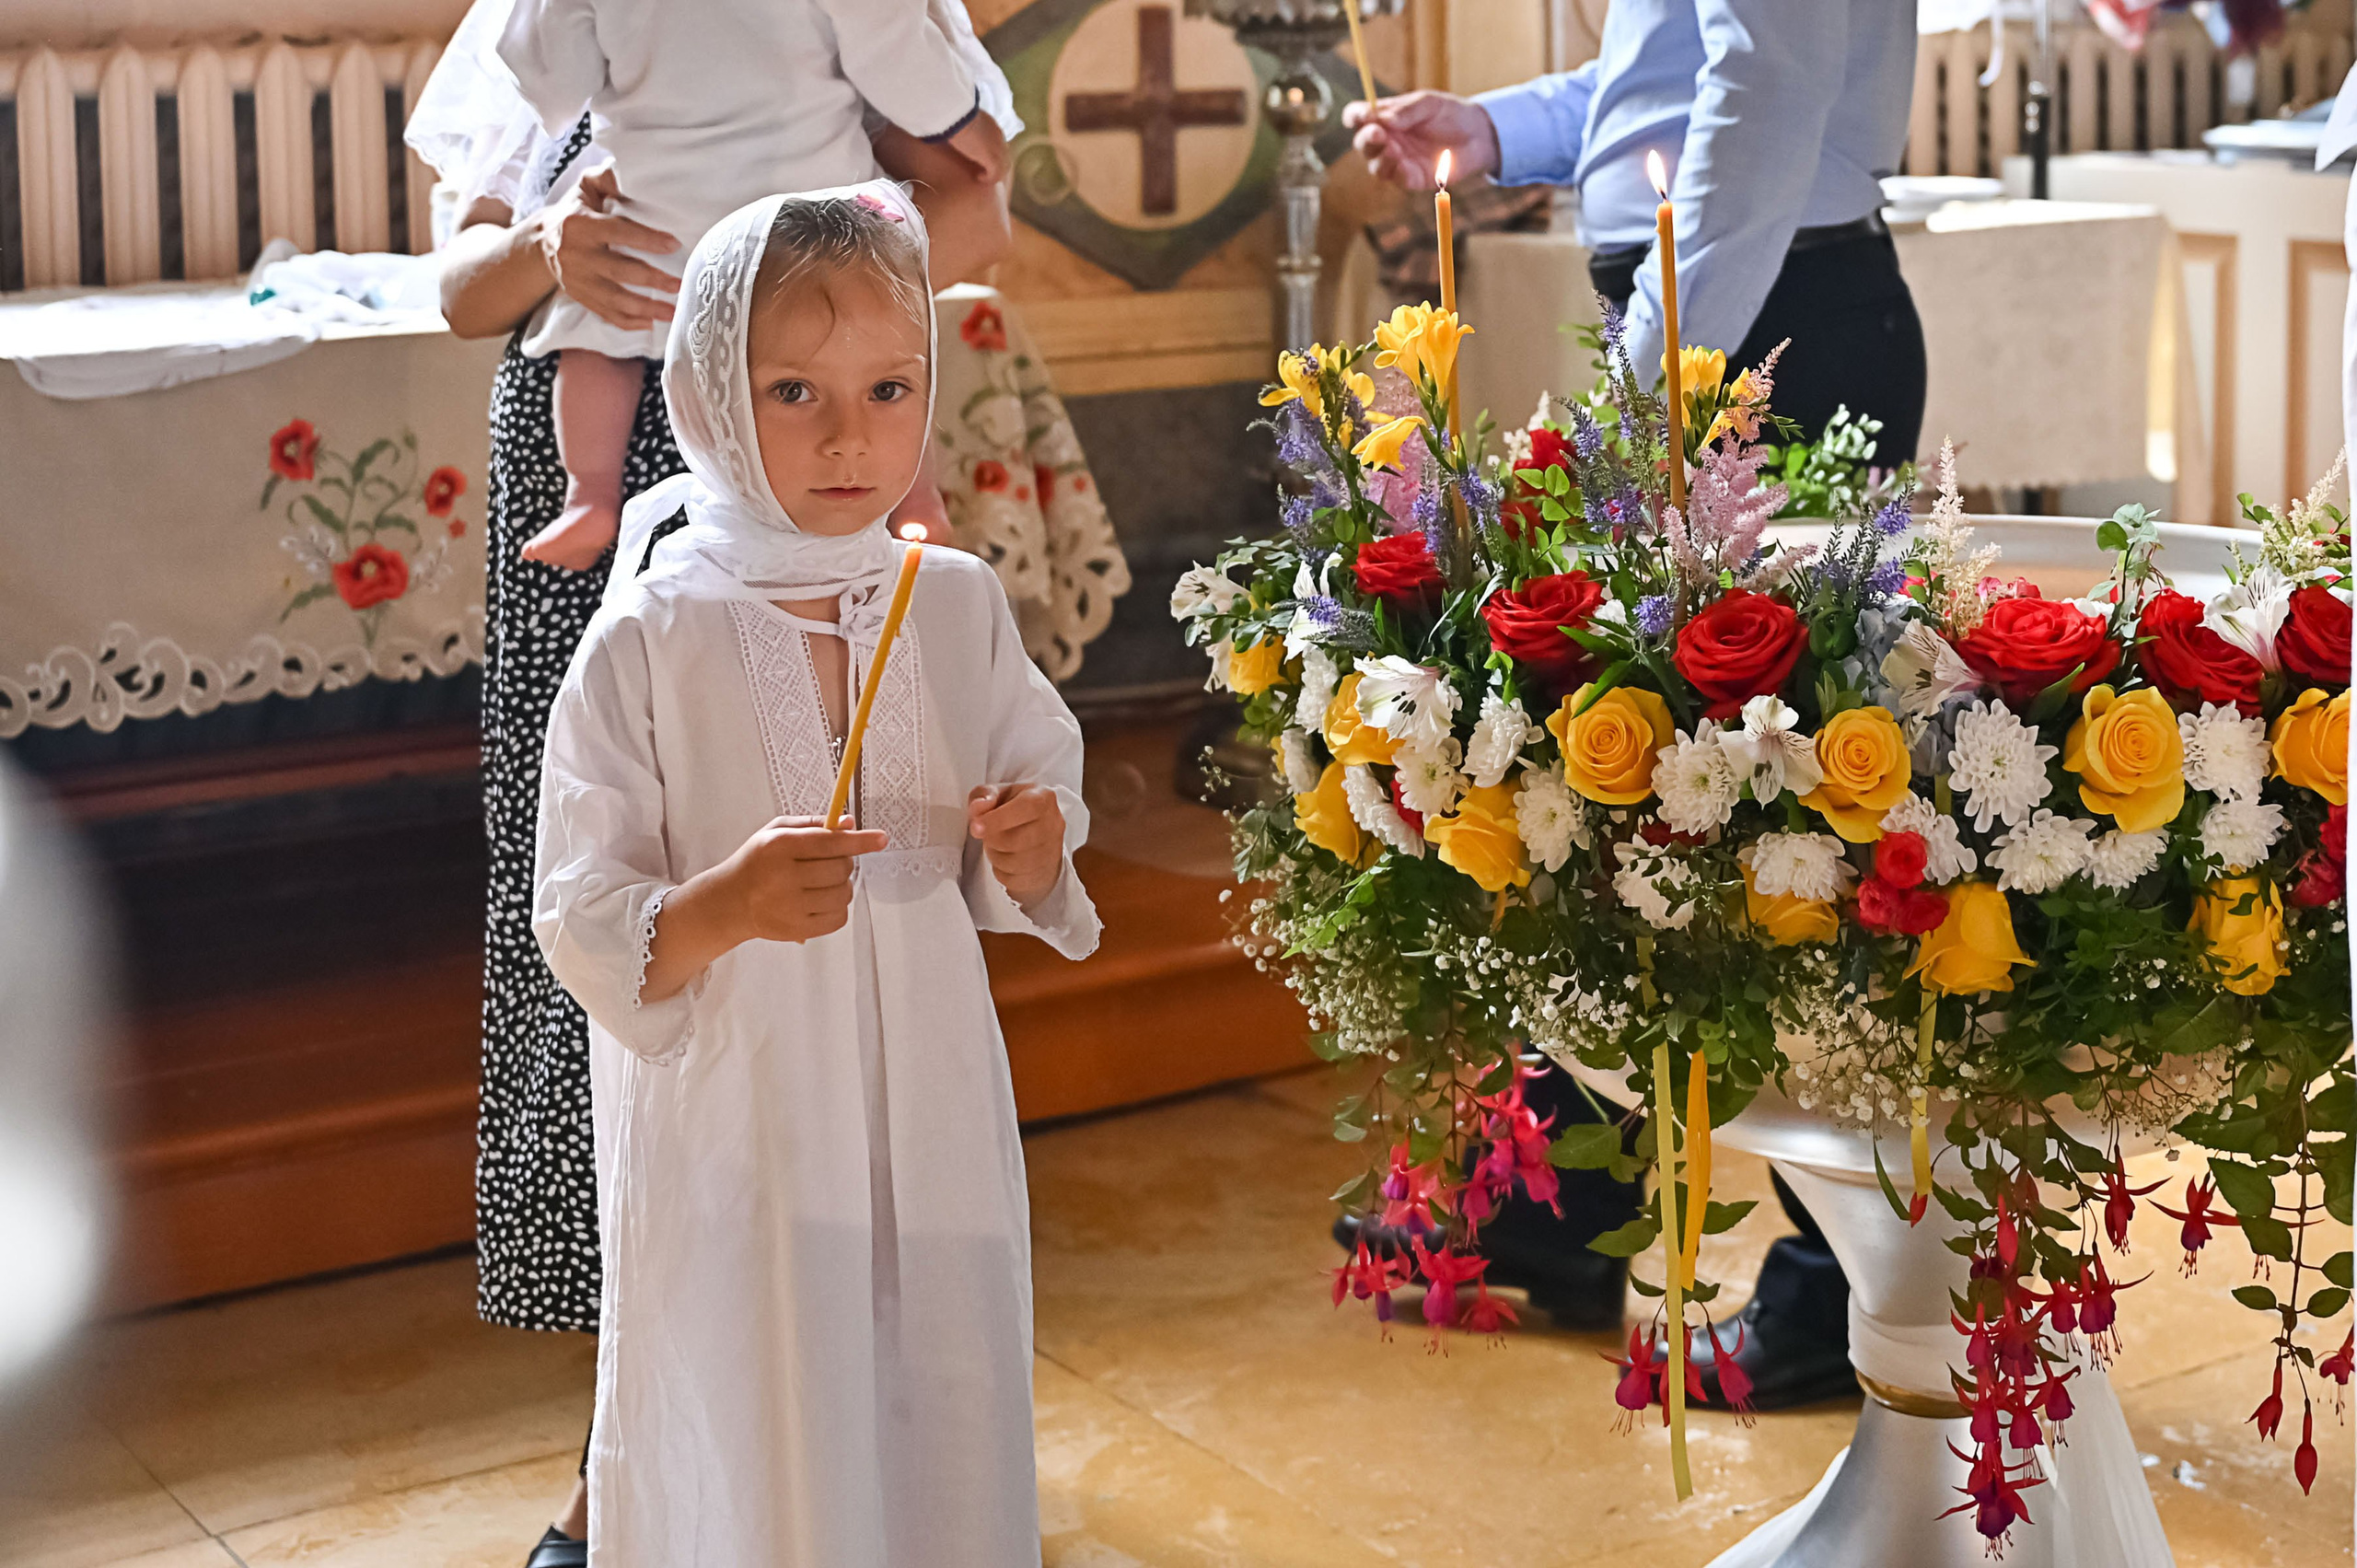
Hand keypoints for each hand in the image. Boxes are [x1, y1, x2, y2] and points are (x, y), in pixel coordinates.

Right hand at [534, 164, 681, 332]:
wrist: (540, 242)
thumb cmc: (574, 210)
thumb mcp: (584, 188)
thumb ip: (604, 178)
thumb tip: (626, 170)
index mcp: (579, 224)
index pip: (618, 232)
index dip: (647, 239)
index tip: (674, 244)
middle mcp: (576, 255)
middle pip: (619, 271)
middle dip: (653, 280)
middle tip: (680, 284)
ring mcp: (577, 280)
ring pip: (614, 299)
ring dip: (646, 308)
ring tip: (673, 311)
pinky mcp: (579, 297)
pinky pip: (605, 314)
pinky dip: (629, 322)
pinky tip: (651, 323)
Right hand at [722, 815, 889, 944]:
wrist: (730, 901)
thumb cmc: (757, 861)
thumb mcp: (775, 831)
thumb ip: (813, 824)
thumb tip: (849, 824)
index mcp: (778, 847)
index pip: (829, 842)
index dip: (859, 841)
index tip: (881, 839)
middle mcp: (783, 877)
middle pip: (840, 868)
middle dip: (845, 862)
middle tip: (830, 862)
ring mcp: (790, 907)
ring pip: (843, 893)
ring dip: (842, 885)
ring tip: (823, 882)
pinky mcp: (797, 929)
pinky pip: (839, 918)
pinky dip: (838, 907)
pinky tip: (821, 900)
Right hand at [941, 115, 1010, 184]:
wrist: (960, 115)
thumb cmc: (957, 113)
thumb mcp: (964, 117)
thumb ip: (966, 123)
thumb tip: (956, 126)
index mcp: (993, 126)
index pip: (999, 143)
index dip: (993, 153)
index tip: (984, 159)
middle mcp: (999, 137)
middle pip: (1005, 156)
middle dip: (998, 166)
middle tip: (986, 172)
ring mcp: (998, 148)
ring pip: (1004, 166)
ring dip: (995, 174)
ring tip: (983, 177)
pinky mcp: (993, 158)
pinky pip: (996, 173)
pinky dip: (989, 178)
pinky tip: (979, 178)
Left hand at [967, 784, 1064, 906]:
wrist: (1039, 834)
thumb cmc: (1016, 811)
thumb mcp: (998, 794)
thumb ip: (984, 795)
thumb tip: (978, 807)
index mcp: (1043, 797)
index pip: (1026, 807)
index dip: (998, 819)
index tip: (976, 827)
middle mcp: (1053, 823)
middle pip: (1015, 840)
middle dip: (992, 840)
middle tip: (989, 834)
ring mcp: (1052, 850)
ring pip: (1013, 862)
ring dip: (995, 856)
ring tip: (998, 845)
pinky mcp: (1045, 873)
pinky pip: (1014, 879)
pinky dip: (1002, 871)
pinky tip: (1006, 859)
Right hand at [1343, 92, 1500, 191]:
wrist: (1479, 135)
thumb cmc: (1451, 114)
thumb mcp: (1428, 104)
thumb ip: (1406, 110)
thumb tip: (1382, 120)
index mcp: (1386, 118)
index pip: (1359, 117)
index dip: (1354, 117)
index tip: (1359, 116)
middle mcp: (1388, 140)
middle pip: (1363, 143)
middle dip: (1366, 139)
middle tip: (1378, 133)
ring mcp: (1399, 161)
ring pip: (1376, 165)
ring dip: (1380, 158)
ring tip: (1393, 148)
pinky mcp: (1413, 178)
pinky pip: (1397, 179)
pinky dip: (1396, 172)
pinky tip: (1402, 163)